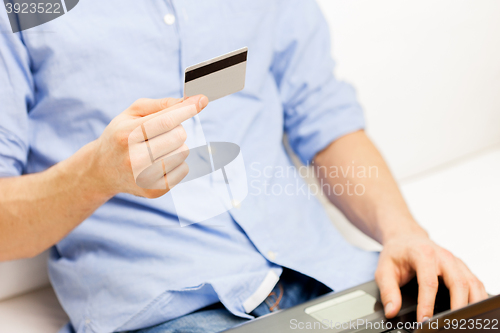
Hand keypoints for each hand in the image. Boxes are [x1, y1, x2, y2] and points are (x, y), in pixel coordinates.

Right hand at [90, 95, 208, 197]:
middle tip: (163, 133)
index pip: (166, 120)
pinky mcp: (154, 190)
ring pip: (183, 152)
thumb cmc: (121, 136)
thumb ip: (161, 105)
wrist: (101, 171)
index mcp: (127, 134)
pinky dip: (178, 162)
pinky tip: (160, 162)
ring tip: (159, 148)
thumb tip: (192, 101)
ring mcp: (144, 177)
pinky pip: (184, 169)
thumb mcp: (132, 114)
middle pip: (179, 136)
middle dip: (177, 129)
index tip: (202, 100)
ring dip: (177, 146)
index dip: (187, 109)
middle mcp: (134, 157)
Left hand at [375, 230, 487, 322]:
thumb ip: (388, 291)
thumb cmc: (396, 253)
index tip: (424, 321)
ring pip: (471, 283)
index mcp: (423, 254)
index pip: (429, 282)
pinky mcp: (461, 267)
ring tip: (464, 320)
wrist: (405, 238)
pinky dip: (477, 297)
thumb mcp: (384, 270)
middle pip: (458, 282)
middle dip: (457, 306)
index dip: (427, 304)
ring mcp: (455, 261)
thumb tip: (391, 310)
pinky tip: (471, 309)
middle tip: (450, 324)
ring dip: (472, 303)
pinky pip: (475, 283)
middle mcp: (443, 256)